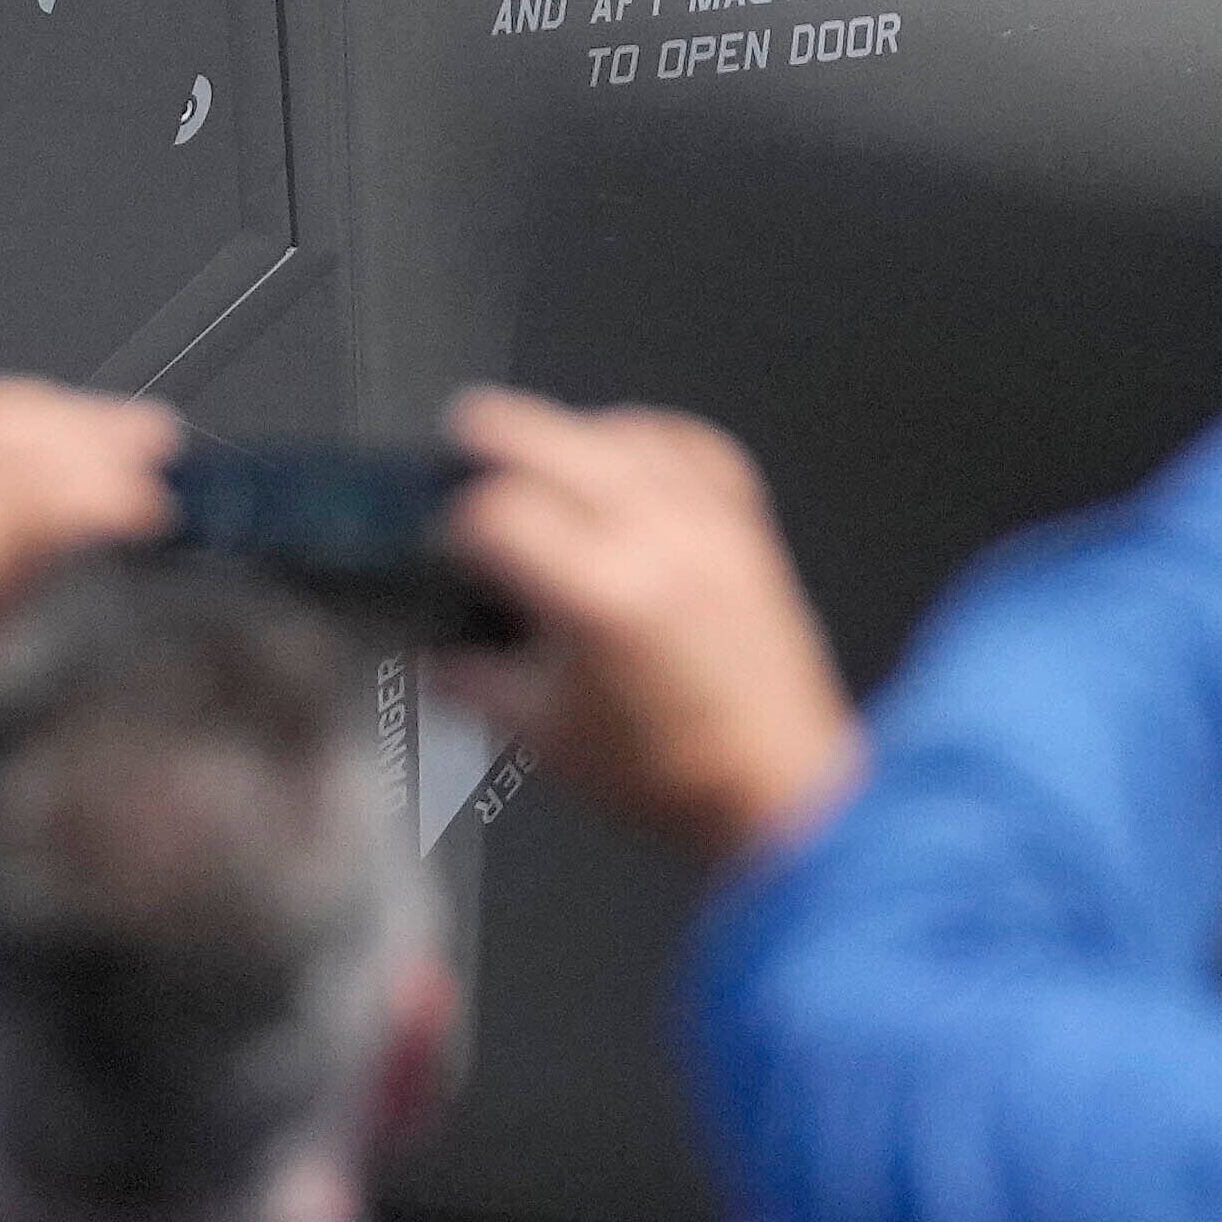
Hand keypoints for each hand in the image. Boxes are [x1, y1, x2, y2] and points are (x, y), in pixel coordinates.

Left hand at [0, 382, 185, 787]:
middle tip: (164, 453)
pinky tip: (41, 418)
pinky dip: (12, 407)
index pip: (61, 497)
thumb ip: (35, 615)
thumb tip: (100, 568)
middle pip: (37, 439)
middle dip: (107, 439)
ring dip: (67, 415)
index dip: (122, 495)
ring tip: (121, 427)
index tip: (166, 505)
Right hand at [439, 390, 861, 861]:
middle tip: (456, 454)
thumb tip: (440, 654)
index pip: (498, 515)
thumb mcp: (545, 739)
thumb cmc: (682, 776)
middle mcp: (659, 545)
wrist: (780, 790)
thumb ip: (474, 684)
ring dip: (563, 435)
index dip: (451, 523)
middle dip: (487, 438)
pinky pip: (689, 447)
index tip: (444, 543)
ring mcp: (708, 530)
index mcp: (603, 600)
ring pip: (620, 432)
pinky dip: (642, 440)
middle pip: (553, 441)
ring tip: (530, 457)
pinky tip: (618, 456)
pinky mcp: (744, 532)